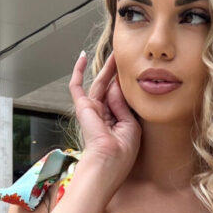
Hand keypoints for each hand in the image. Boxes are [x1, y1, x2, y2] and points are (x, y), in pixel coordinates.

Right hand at [69, 52, 139, 181]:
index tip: (136, 74)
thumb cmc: (122, 151)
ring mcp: (92, 110)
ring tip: (115, 53)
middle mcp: (103, 115)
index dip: (127, 87)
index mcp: (116, 122)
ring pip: (100, 84)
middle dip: (117, 73)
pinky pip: (76, 86)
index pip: (121, 100)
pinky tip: (82, 56)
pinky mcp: (82, 107)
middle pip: (111, 88)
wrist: (108, 160)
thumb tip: (116, 85)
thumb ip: (123, 104)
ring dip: (106, 68)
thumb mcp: (131, 124)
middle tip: (124, 57)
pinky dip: (78, 71)